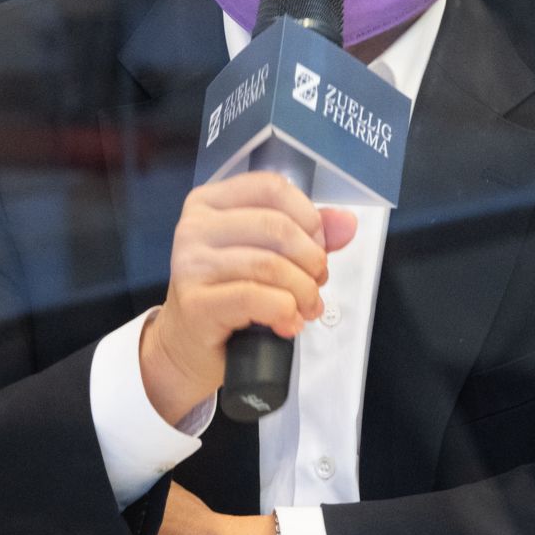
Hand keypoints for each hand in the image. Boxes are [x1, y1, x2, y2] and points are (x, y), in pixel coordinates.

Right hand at [140, 172, 357, 423]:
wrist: (188, 346)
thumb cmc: (228, 294)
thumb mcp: (266, 255)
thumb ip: (306, 235)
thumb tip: (347, 222)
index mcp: (209, 202)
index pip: (271, 188)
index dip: (307, 216)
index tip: (316, 247)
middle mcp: (193, 227)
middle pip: (276, 226)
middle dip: (311, 260)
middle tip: (316, 284)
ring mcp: (190, 265)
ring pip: (270, 265)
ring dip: (303, 291)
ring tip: (306, 307)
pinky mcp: (195, 303)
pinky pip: (256, 298)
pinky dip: (285, 311)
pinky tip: (288, 323)